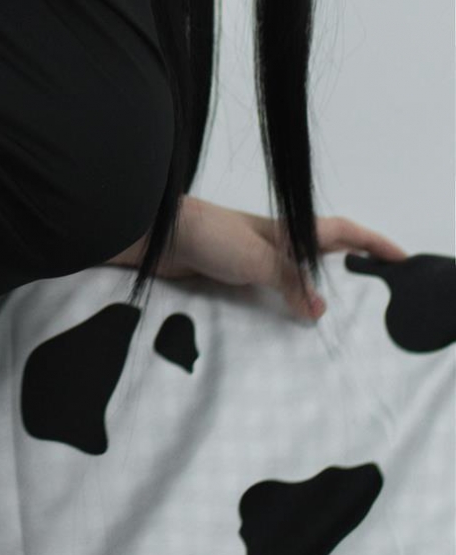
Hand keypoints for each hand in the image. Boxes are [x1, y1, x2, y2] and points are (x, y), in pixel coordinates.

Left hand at [171, 196, 408, 319]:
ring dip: (311, 292)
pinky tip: (284, 323)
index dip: (371, 242)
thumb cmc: (208, 235)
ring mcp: (248, 258)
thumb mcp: (257, 259)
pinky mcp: (227, 274)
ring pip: (291, 275)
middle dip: (347, 268)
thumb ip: (289, 281)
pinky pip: (265, 291)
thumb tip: (320, 309)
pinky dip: (281, 303)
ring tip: (336, 318)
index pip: (339, 232)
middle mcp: (271, 242)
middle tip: (374, 290)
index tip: (400, 257)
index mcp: (285, 231)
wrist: (154, 236)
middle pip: (318, 254)